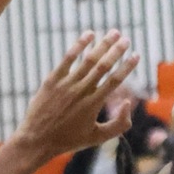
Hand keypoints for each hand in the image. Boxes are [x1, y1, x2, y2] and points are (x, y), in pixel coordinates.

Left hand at [13, 31, 140, 161]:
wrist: (37, 140)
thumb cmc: (68, 140)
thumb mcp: (97, 137)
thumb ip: (119, 124)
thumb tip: (129, 102)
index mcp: (93, 104)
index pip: (115, 80)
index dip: (127, 67)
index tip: (136, 55)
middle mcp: (81, 91)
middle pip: (103, 66)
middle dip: (117, 50)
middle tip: (126, 39)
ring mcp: (66, 84)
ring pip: (88, 59)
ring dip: (103, 44)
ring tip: (114, 33)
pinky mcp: (52, 80)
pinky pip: (68, 58)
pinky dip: (79, 45)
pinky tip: (89, 35)